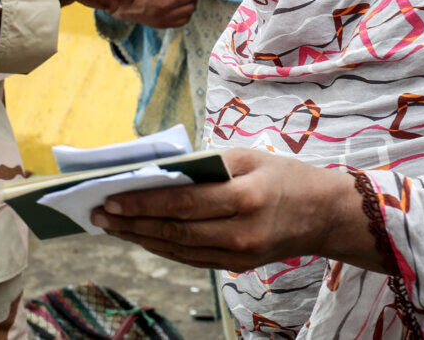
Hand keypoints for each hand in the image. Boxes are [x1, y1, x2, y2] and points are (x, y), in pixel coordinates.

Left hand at [91, 148, 383, 272]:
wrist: (325, 215)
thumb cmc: (284, 176)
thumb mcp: (249, 157)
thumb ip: (206, 166)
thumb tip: (158, 173)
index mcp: (245, 197)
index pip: (181, 203)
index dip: (142, 202)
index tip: (110, 197)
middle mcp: (240, 232)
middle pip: (173, 230)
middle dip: (130, 223)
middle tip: (98, 213)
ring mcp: (238, 255)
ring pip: (177, 249)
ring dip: (139, 238)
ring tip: (111, 225)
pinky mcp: (236, 267)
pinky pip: (189, 258)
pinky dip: (161, 247)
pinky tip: (141, 236)